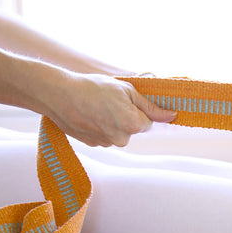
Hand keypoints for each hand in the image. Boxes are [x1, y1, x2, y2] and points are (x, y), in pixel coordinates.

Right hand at [42, 73, 175, 146]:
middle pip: (133, 129)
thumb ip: (151, 106)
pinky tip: (89, 114)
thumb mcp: (127, 90)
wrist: (59, 95)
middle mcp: (121, 139)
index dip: (138, 109)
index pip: (148, 122)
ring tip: (97, 107)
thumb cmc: (94, 88)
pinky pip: (105, 136)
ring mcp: (106, 144)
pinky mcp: (94, 144)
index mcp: (133, 124)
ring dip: (113, 122)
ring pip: (118, 133)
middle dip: (126, 116)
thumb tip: (172, 116)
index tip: (125, 100)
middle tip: (109, 101)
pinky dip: (100, 126)